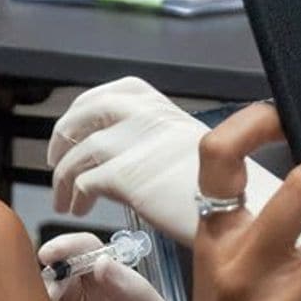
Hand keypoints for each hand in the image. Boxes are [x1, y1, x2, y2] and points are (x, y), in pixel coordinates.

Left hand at [49, 77, 284, 246]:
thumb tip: (136, 155)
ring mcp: (133, 143)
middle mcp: (145, 116)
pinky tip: (79, 209)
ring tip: (65, 201)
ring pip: (78, 152)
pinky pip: (84, 180)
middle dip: (63, 136)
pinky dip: (75, 194)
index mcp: (163, 107)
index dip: (84, 109)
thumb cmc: (229, 188)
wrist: (244, 208)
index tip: (75, 129)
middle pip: (84, 113)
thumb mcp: (196, 147)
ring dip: (63, 177)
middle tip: (55, 160)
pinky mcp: (125, 175)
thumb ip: (161, 142)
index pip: (112, 92)